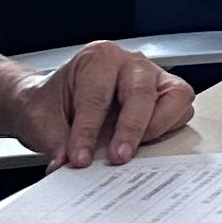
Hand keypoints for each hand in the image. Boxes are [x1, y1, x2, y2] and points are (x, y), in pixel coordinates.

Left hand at [0, 39, 192, 169]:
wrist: (51, 103)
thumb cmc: (50, 102)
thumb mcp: (40, 120)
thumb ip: (55, 142)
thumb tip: (67, 165)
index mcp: (98, 58)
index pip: (97, 96)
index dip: (88, 131)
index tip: (79, 158)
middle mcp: (130, 63)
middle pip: (141, 93)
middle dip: (130, 129)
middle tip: (117, 157)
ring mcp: (154, 78)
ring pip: (175, 97)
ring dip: (156, 127)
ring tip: (134, 150)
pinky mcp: (167, 95)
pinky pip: (181, 110)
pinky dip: (168, 129)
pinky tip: (143, 145)